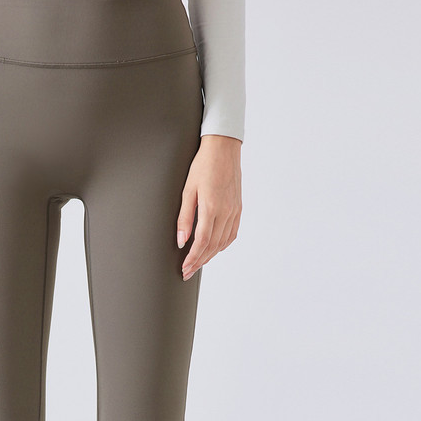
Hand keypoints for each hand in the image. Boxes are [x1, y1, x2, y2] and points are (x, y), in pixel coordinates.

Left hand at [176, 134, 242, 280]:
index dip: (193, 258)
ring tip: (198, 263)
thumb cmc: (203, 165)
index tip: (184, 268)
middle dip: (199, 262)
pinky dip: (222, 245)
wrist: (224, 148)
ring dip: (210, 256)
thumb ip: (185, 217)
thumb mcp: (188, 190)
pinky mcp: (238, 207)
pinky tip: (214, 249)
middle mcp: (226, 211)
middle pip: (212, 246)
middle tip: (188, 272)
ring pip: (223, 242)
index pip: (202, 242)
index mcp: (211, 207)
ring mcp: (234, 210)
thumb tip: (181, 240)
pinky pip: (232, 233)